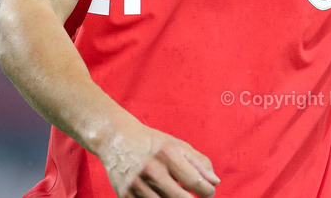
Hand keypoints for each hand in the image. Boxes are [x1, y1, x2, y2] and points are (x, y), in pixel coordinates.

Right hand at [99, 118, 219, 196]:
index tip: (208, 192)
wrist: (116, 138)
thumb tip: (215, 182)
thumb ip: (198, 162)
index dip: (207, 192)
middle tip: (194, 197)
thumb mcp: (176, 145)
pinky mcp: (125, 195)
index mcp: (168, 153)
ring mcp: (137, 184)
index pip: (194, 181)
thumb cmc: (152, 142)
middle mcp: (152, 169)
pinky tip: (161, 194)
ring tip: (175, 193)